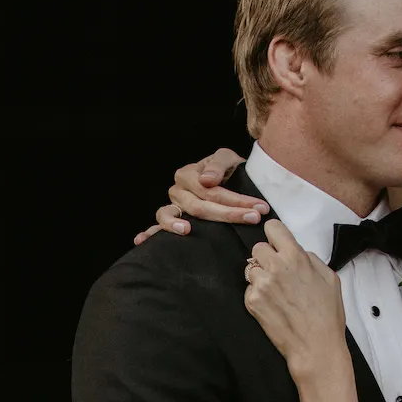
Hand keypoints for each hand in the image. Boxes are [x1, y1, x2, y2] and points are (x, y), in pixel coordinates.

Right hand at [133, 148, 261, 243]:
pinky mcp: (170, 221)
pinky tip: (141, 241)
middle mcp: (178, 190)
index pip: (210, 190)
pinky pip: (155, 227)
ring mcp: (172, 207)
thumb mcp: (229, 160)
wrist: (231, 181)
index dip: (236, 200)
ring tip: (187, 231)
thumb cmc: (229, 171)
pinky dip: (148, 234)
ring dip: (176, 224)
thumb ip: (219, 165)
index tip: (259, 209)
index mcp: (189, 174)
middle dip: (228, 214)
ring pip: (171, 216)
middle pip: (198, 206)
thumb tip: (207, 180)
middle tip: (253, 219)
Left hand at [243, 220, 346, 378]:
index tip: (278, 244)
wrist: (316, 347)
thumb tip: (299, 252)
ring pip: (251, 268)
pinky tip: (274, 306)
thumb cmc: (326, 317)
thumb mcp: (330, 278)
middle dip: (267, 258)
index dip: (276, 237)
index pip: (272, 228)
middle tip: (279, 273)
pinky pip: (249, 289)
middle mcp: (276, 267)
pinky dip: (258, 296)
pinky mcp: (252, 301)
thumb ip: (311, 259)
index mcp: (295, 257)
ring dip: (261, 277)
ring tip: (277, 293)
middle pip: (258, 248)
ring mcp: (261, 285)